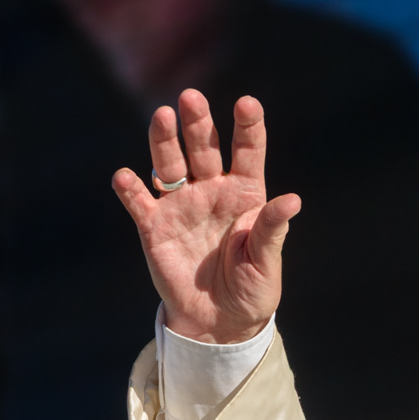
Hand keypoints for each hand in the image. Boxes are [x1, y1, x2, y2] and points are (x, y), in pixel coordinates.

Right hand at [113, 90, 299, 343]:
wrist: (219, 323)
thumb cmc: (252, 289)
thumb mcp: (266, 261)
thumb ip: (272, 229)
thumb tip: (293, 200)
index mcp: (245, 194)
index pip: (247, 153)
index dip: (248, 128)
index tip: (248, 103)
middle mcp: (211, 191)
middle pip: (203, 148)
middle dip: (198, 123)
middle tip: (191, 97)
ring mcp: (181, 205)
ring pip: (170, 164)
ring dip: (163, 140)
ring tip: (162, 116)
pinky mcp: (154, 227)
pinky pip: (140, 203)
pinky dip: (131, 189)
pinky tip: (125, 177)